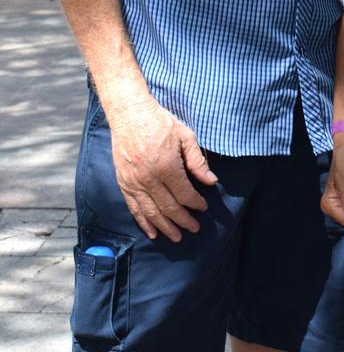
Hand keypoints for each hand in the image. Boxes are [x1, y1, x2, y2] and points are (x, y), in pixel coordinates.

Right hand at [109, 97, 217, 241]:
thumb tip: (211, 181)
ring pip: (151, 212)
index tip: (203, 207)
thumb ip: (197, 161)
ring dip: (165, 227)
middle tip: (194, 229)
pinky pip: (134, 208)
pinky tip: (152, 232)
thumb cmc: (160, 122)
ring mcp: (134, 182)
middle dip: (183, 220)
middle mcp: (149, 178)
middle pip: (169, 207)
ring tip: (177, 237)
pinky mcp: (123, 183)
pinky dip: (144, 223)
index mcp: (166, 166)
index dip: (196, 203)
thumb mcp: (185, 136)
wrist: (130, 114)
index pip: (184, 194)